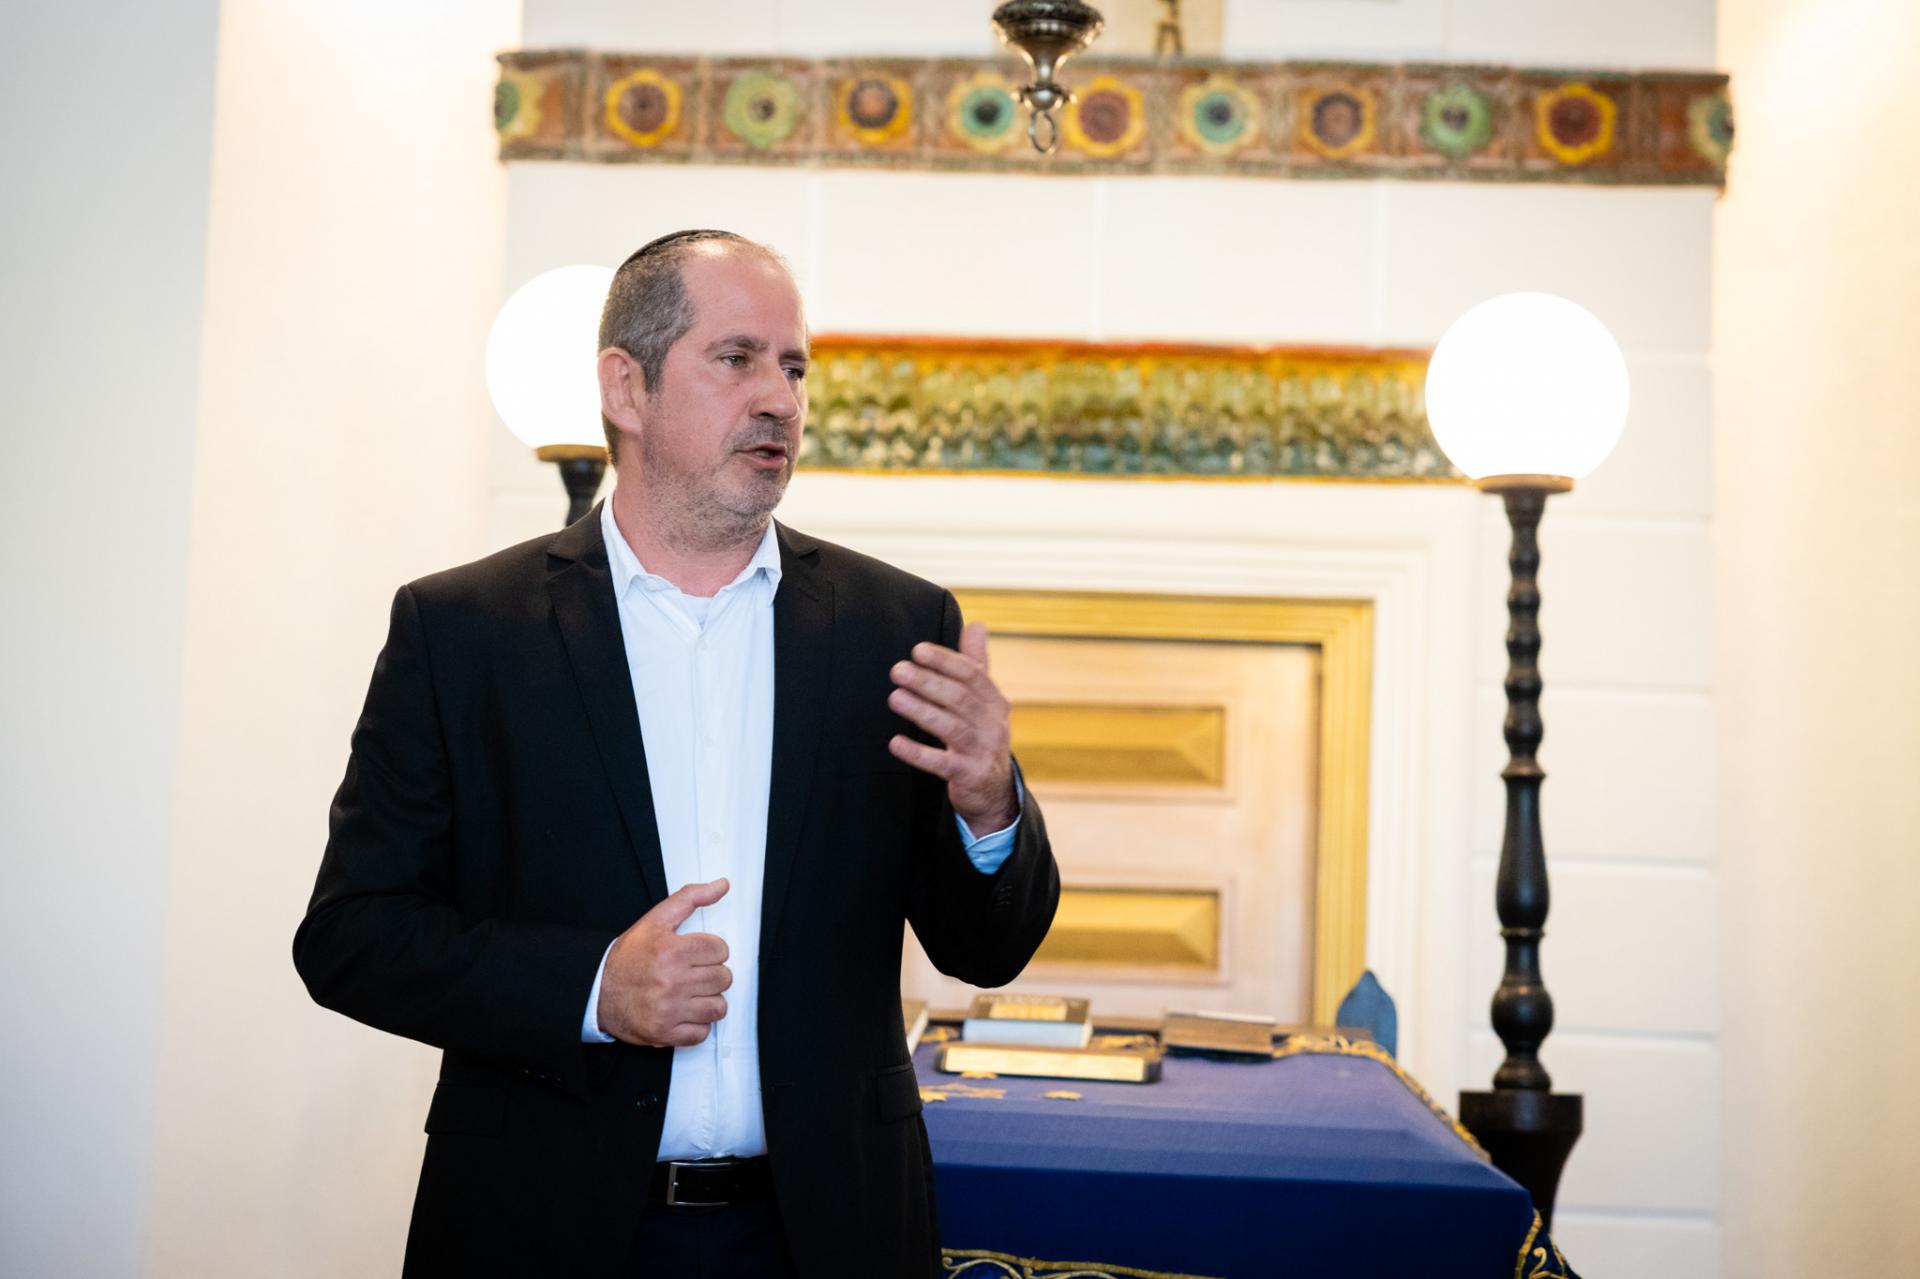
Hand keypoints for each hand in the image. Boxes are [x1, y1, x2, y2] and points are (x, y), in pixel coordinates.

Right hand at [596, 878, 731, 1047]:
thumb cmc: (627, 957)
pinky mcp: (665, 1033)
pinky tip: (684, 1012)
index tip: (699, 954)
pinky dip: (697, 1025)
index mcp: (672, 951)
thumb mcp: (655, 920)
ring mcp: (669, 1010)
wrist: (597, 990)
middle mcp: (672, 981)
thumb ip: (690, 898)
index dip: (711, 951)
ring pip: (718, 1007)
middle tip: (694, 973)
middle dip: (711, 974)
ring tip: (693, 993)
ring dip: (709, 1000)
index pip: (721, 950)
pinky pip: (702, 1033)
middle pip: (723, 978)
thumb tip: (721, 885)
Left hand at [888, 621, 1017, 833]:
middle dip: (928, 682)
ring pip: (951, 727)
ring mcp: (982, 751)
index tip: (917, 650)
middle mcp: (992, 724)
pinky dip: (918, 753)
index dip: (944, 661)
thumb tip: (977, 624)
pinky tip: (895, 742)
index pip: (972, 674)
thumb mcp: (986, 701)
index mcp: (995, 701)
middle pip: (960, 698)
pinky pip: (941, 763)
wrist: (995, 790)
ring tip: (895, 697)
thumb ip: (977, 664)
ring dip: (922, 711)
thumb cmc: (982, 735)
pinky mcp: (969, 775)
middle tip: (898, 670)